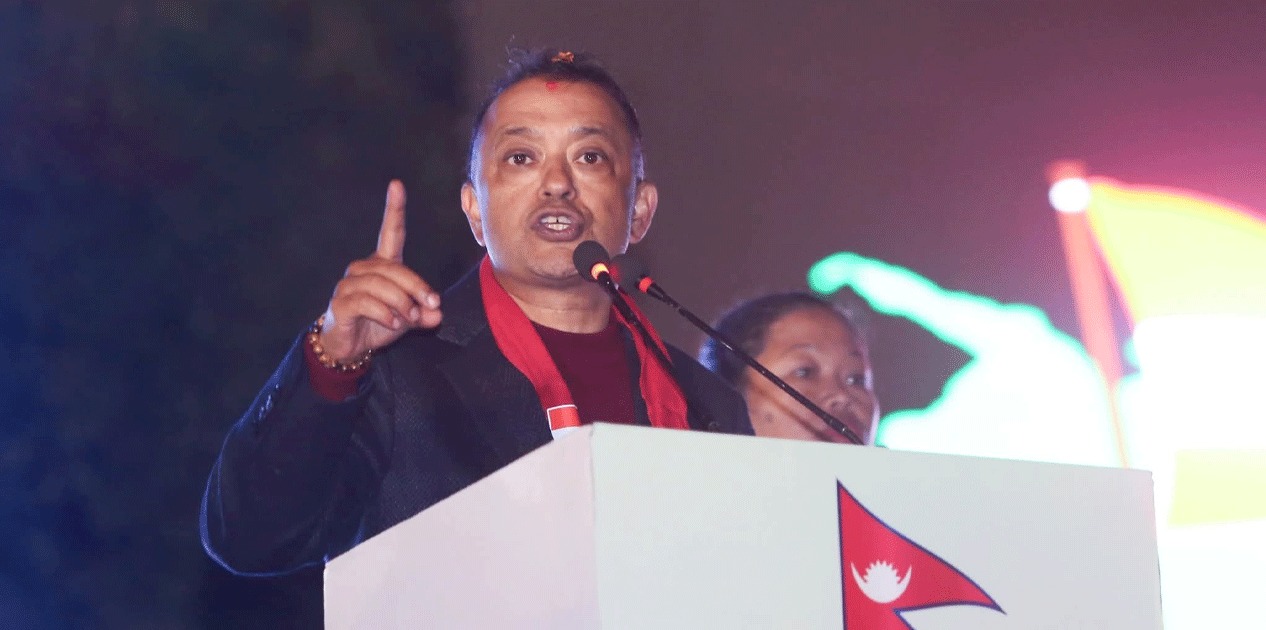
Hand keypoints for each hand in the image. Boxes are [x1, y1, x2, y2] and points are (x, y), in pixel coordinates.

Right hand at [318, 180, 442, 360]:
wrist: (349, 346)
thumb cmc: (378, 324)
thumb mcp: (408, 319)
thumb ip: (423, 313)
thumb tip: (437, 313)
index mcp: (382, 264)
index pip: (390, 233)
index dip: (394, 209)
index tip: (396, 185)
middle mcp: (363, 268)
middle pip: (395, 268)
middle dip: (416, 287)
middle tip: (430, 306)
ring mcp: (349, 283)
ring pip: (381, 285)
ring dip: (401, 302)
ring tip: (408, 319)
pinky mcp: (340, 301)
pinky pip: (366, 301)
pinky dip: (384, 312)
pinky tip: (392, 323)